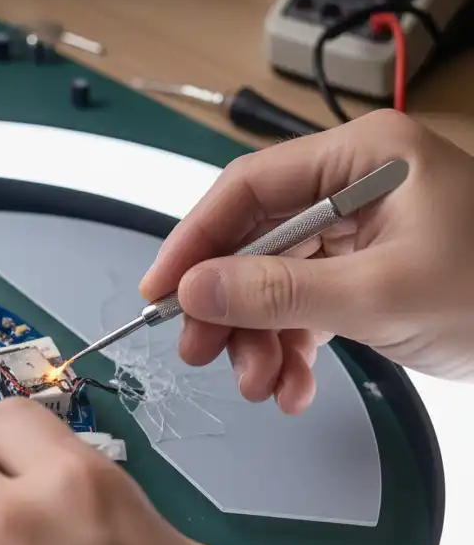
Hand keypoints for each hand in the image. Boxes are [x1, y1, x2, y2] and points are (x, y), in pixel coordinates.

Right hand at [140, 109, 473, 413]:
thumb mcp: (383, 293)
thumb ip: (281, 292)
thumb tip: (195, 290)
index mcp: (361, 157)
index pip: (248, 188)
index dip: (196, 240)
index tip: (161, 290)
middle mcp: (353, 186)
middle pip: (255, 238)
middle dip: (229, 303)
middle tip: (200, 351)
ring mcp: (360, 231)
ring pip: (276, 279)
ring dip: (258, 336)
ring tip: (260, 385)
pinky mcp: (367, 271)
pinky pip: (307, 304)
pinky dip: (292, 347)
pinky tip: (291, 386)